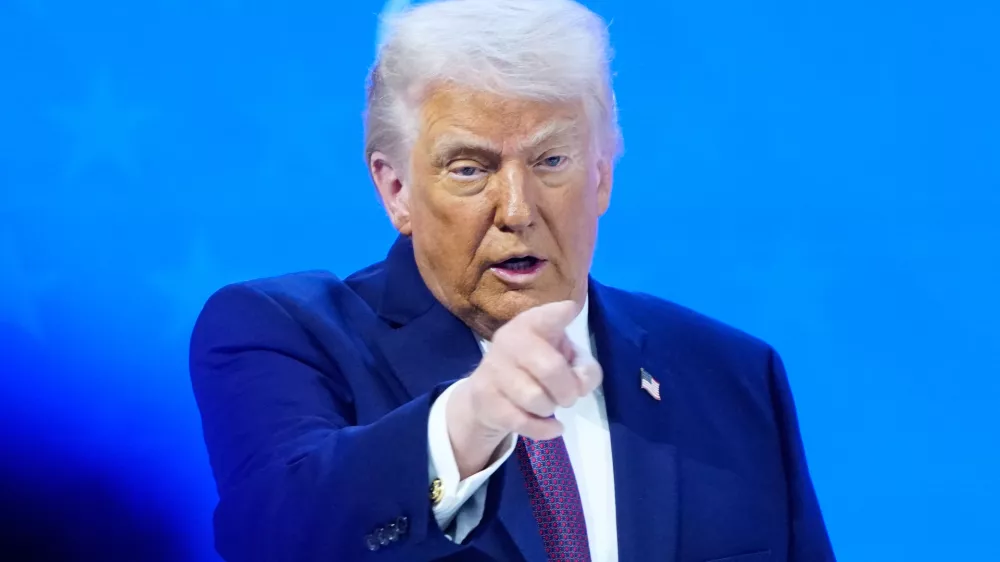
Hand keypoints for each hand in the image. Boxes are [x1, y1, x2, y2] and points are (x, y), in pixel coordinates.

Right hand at [445, 300, 602, 478]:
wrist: (487, 395)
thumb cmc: (535, 368)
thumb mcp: (564, 359)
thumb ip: (584, 368)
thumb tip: (581, 384)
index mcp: (531, 324)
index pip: (545, 316)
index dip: (558, 314)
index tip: (569, 310)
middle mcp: (509, 341)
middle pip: (551, 369)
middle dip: (568, 390)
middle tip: (569, 396)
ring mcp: (494, 370)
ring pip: (536, 399)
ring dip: (550, 408)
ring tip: (547, 405)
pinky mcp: (485, 399)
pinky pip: (523, 421)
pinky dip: (544, 429)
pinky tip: (552, 427)